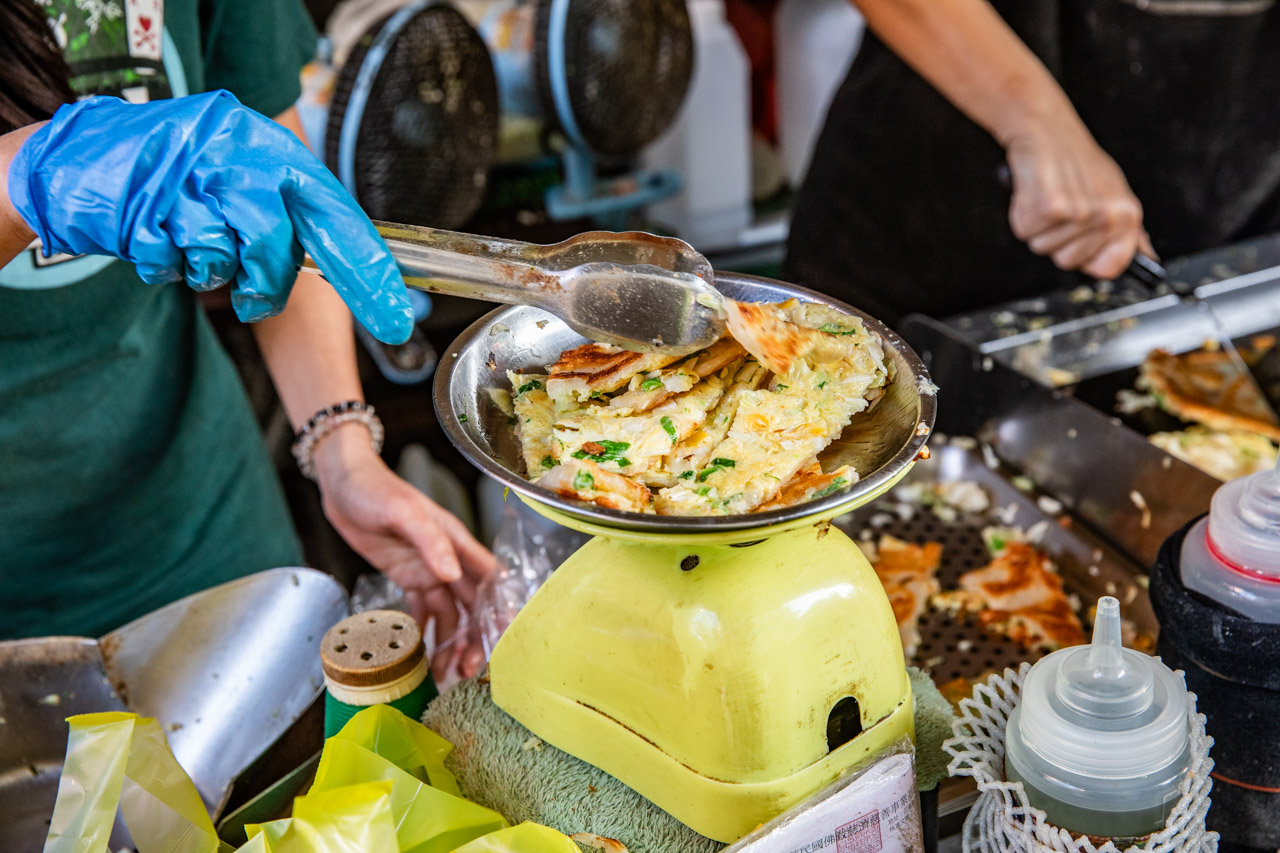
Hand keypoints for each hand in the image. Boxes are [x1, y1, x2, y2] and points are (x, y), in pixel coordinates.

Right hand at [6, 91, 412, 343]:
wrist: (96, 150)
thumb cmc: (193, 173)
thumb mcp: (253, 174)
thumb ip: (300, 215)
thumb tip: (364, 269)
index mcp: (274, 148)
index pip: (336, 213)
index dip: (366, 268)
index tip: (395, 319)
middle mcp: (233, 156)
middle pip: (274, 243)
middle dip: (267, 283)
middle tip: (254, 297)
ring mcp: (182, 180)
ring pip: (220, 258)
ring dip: (212, 273)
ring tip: (197, 251)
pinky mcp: (137, 207)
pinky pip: (169, 262)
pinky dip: (167, 265)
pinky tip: (160, 240)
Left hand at [315, 427, 495, 681]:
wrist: (342, 484)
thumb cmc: (375, 489)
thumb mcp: (403, 512)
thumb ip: (431, 541)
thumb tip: (453, 574)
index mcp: (455, 540)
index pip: (490, 578)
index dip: (500, 606)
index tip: (502, 636)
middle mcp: (447, 559)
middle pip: (472, 604)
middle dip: (474, 637)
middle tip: (467, 669)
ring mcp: (428, 570)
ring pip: (448, 613)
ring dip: (449, 642)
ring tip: (443, 672)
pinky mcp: (407, 577)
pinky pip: (422, 611)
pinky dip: (424, 633)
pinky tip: (420, 654)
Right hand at [1004, 114, 1153, 279]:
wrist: (1046, 128)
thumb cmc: (1075, 161)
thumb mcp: (1113, 193)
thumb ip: (1128, 230)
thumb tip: (1147, 257)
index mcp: (1127, 214)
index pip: (1110, 268)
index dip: (1088, 258)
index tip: (1080, 239)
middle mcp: (1107, 215)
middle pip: (1069, 262)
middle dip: (1057, 240)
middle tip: (1061, 208)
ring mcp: (1079, 213)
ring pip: (1044, 249)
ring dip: (1039, 226)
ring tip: (1048, 196)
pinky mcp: (1050, 208)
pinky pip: (1026, 233)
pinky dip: (1022, 214)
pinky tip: (1033, 193)